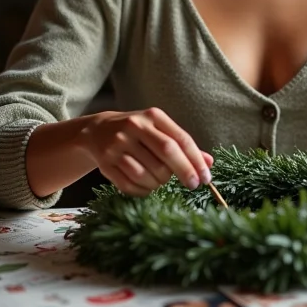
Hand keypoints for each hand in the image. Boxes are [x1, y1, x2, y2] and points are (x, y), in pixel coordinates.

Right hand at [79, 107, 212, 196]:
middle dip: (184, 171)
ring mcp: (118, 144)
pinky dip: (143, 190)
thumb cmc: (138, 132)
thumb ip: (183, 145)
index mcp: (153, 116)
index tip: (206, 178)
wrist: (97, 130)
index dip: (195, 160)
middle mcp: (135, 126)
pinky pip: (130, 185)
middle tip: (193, 185)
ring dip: (160, 183)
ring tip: (161, 180)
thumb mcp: (160, 130)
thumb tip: (209, 162)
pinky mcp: (105, 162)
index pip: (180, 139)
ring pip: (148, 172)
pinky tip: (147, 187)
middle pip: (166, 152)